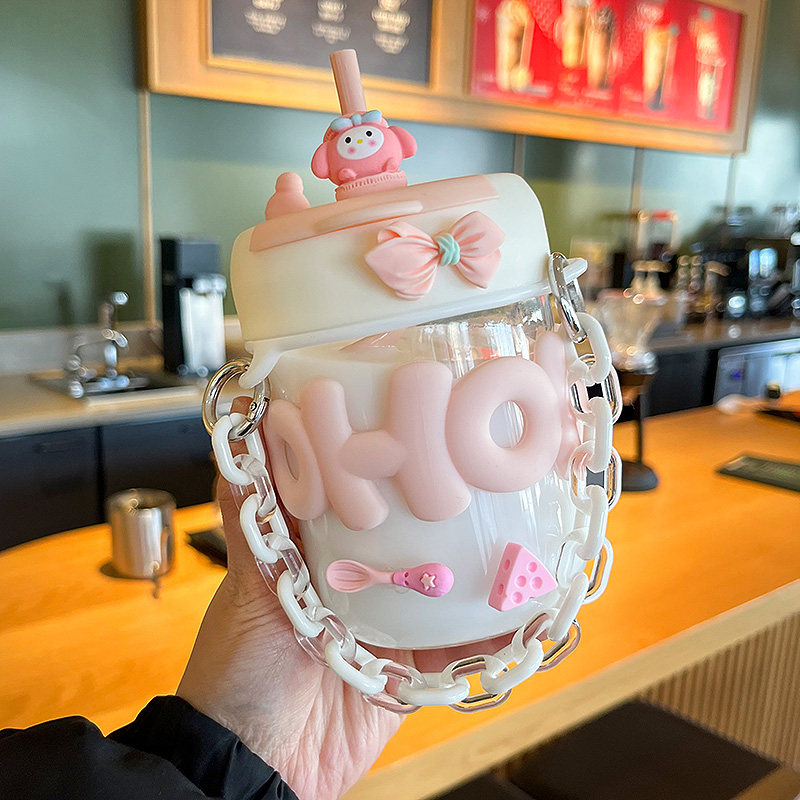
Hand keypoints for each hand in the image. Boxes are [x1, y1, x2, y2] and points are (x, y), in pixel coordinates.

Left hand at [178, 399, 509, 799]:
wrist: (256, 762)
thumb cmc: (239, 669)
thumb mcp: (247, 585)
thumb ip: (249, 517)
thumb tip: (241, 437)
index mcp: (325, 551)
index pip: (366, 494)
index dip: (397, 463)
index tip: (428, 424)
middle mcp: (363, 582)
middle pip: (418, 537)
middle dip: (453, 511)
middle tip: (492, 478)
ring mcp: (392, 625)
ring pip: (449, 586)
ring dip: (485, 567)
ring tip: (520, 535)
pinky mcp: (412, 670)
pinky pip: (462, 645)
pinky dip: (493, 630)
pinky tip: (521, 607)